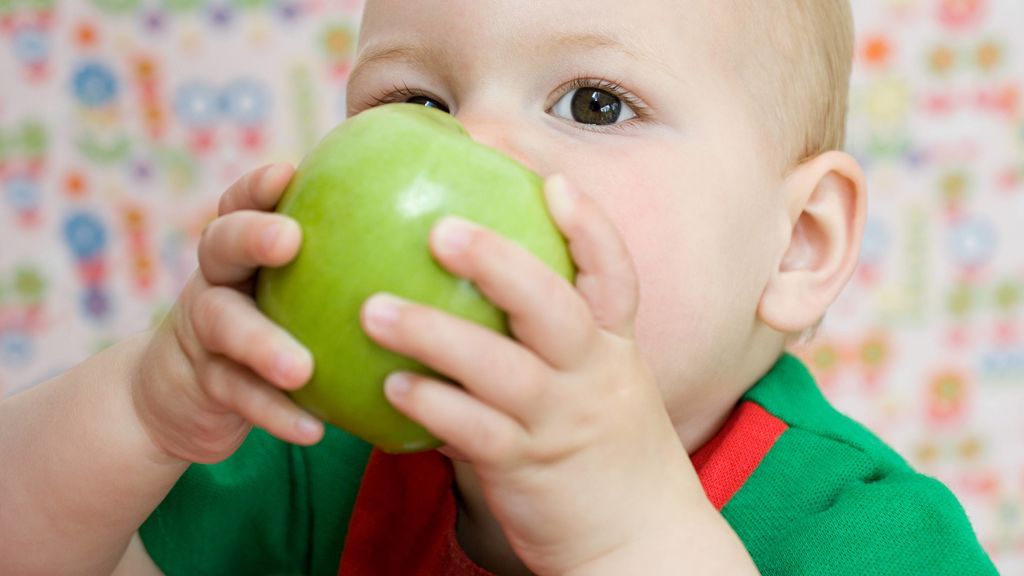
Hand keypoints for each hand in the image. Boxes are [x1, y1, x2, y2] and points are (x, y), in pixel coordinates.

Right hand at [133, 164, 323, 463]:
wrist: (184, 398)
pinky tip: (314, 429)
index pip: (243, 202)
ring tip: (301, 367)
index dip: (258, 186)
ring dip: (261, 343)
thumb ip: (344, 259)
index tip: (288, 172)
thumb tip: (437, 226)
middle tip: (289, 238)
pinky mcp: (203, 385)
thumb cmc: (272, 326)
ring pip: (223, 325)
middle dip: (251, 236)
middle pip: (220, 244)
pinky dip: (274, 412)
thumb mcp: (294, 288)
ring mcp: (203, 332)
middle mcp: (218, 278)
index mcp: (244, 249)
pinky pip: (237, 396)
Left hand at [360, 176, 717, 573]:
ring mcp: (562, 420)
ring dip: (434, 334)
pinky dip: (432, 405)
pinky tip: (388, 387)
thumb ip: (549, 347)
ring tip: (373, 310)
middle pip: (551, 305)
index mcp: (612, 348)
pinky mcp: (529, 467)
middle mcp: (593, 374)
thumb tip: (473, 301)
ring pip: (499, 367)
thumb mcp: (597, 389)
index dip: (587, 225)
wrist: (642, 543)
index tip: (550, 180)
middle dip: (497, 262)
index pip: (614, 274)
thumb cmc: (604, 455)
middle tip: (438, 228)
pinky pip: (474, 431)